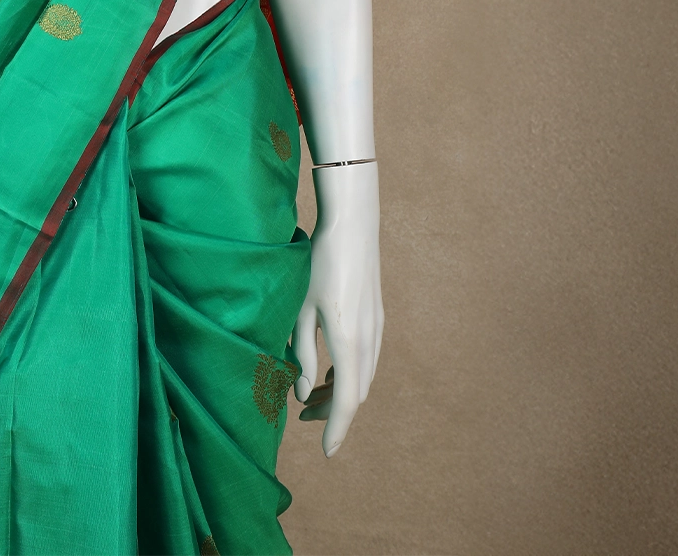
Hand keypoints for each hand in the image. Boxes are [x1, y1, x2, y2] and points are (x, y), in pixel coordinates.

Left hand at [292, 162, 382, 455]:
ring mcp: (377, 328)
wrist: (353, 224)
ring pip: (363, 376)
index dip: (337, 429)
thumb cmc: (319, 262)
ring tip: (311, 395)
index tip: (326, 452)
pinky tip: (329, 368)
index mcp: (349, 341)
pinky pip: (367, 359)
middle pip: (356, 392)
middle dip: (333, 411)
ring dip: (341, 392)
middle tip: (303, 416)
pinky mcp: (377, 317)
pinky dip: (349, 373)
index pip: (347, 400)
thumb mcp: (300, 308)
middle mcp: (369, 340)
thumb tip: (304, 393)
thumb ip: (301, 353)